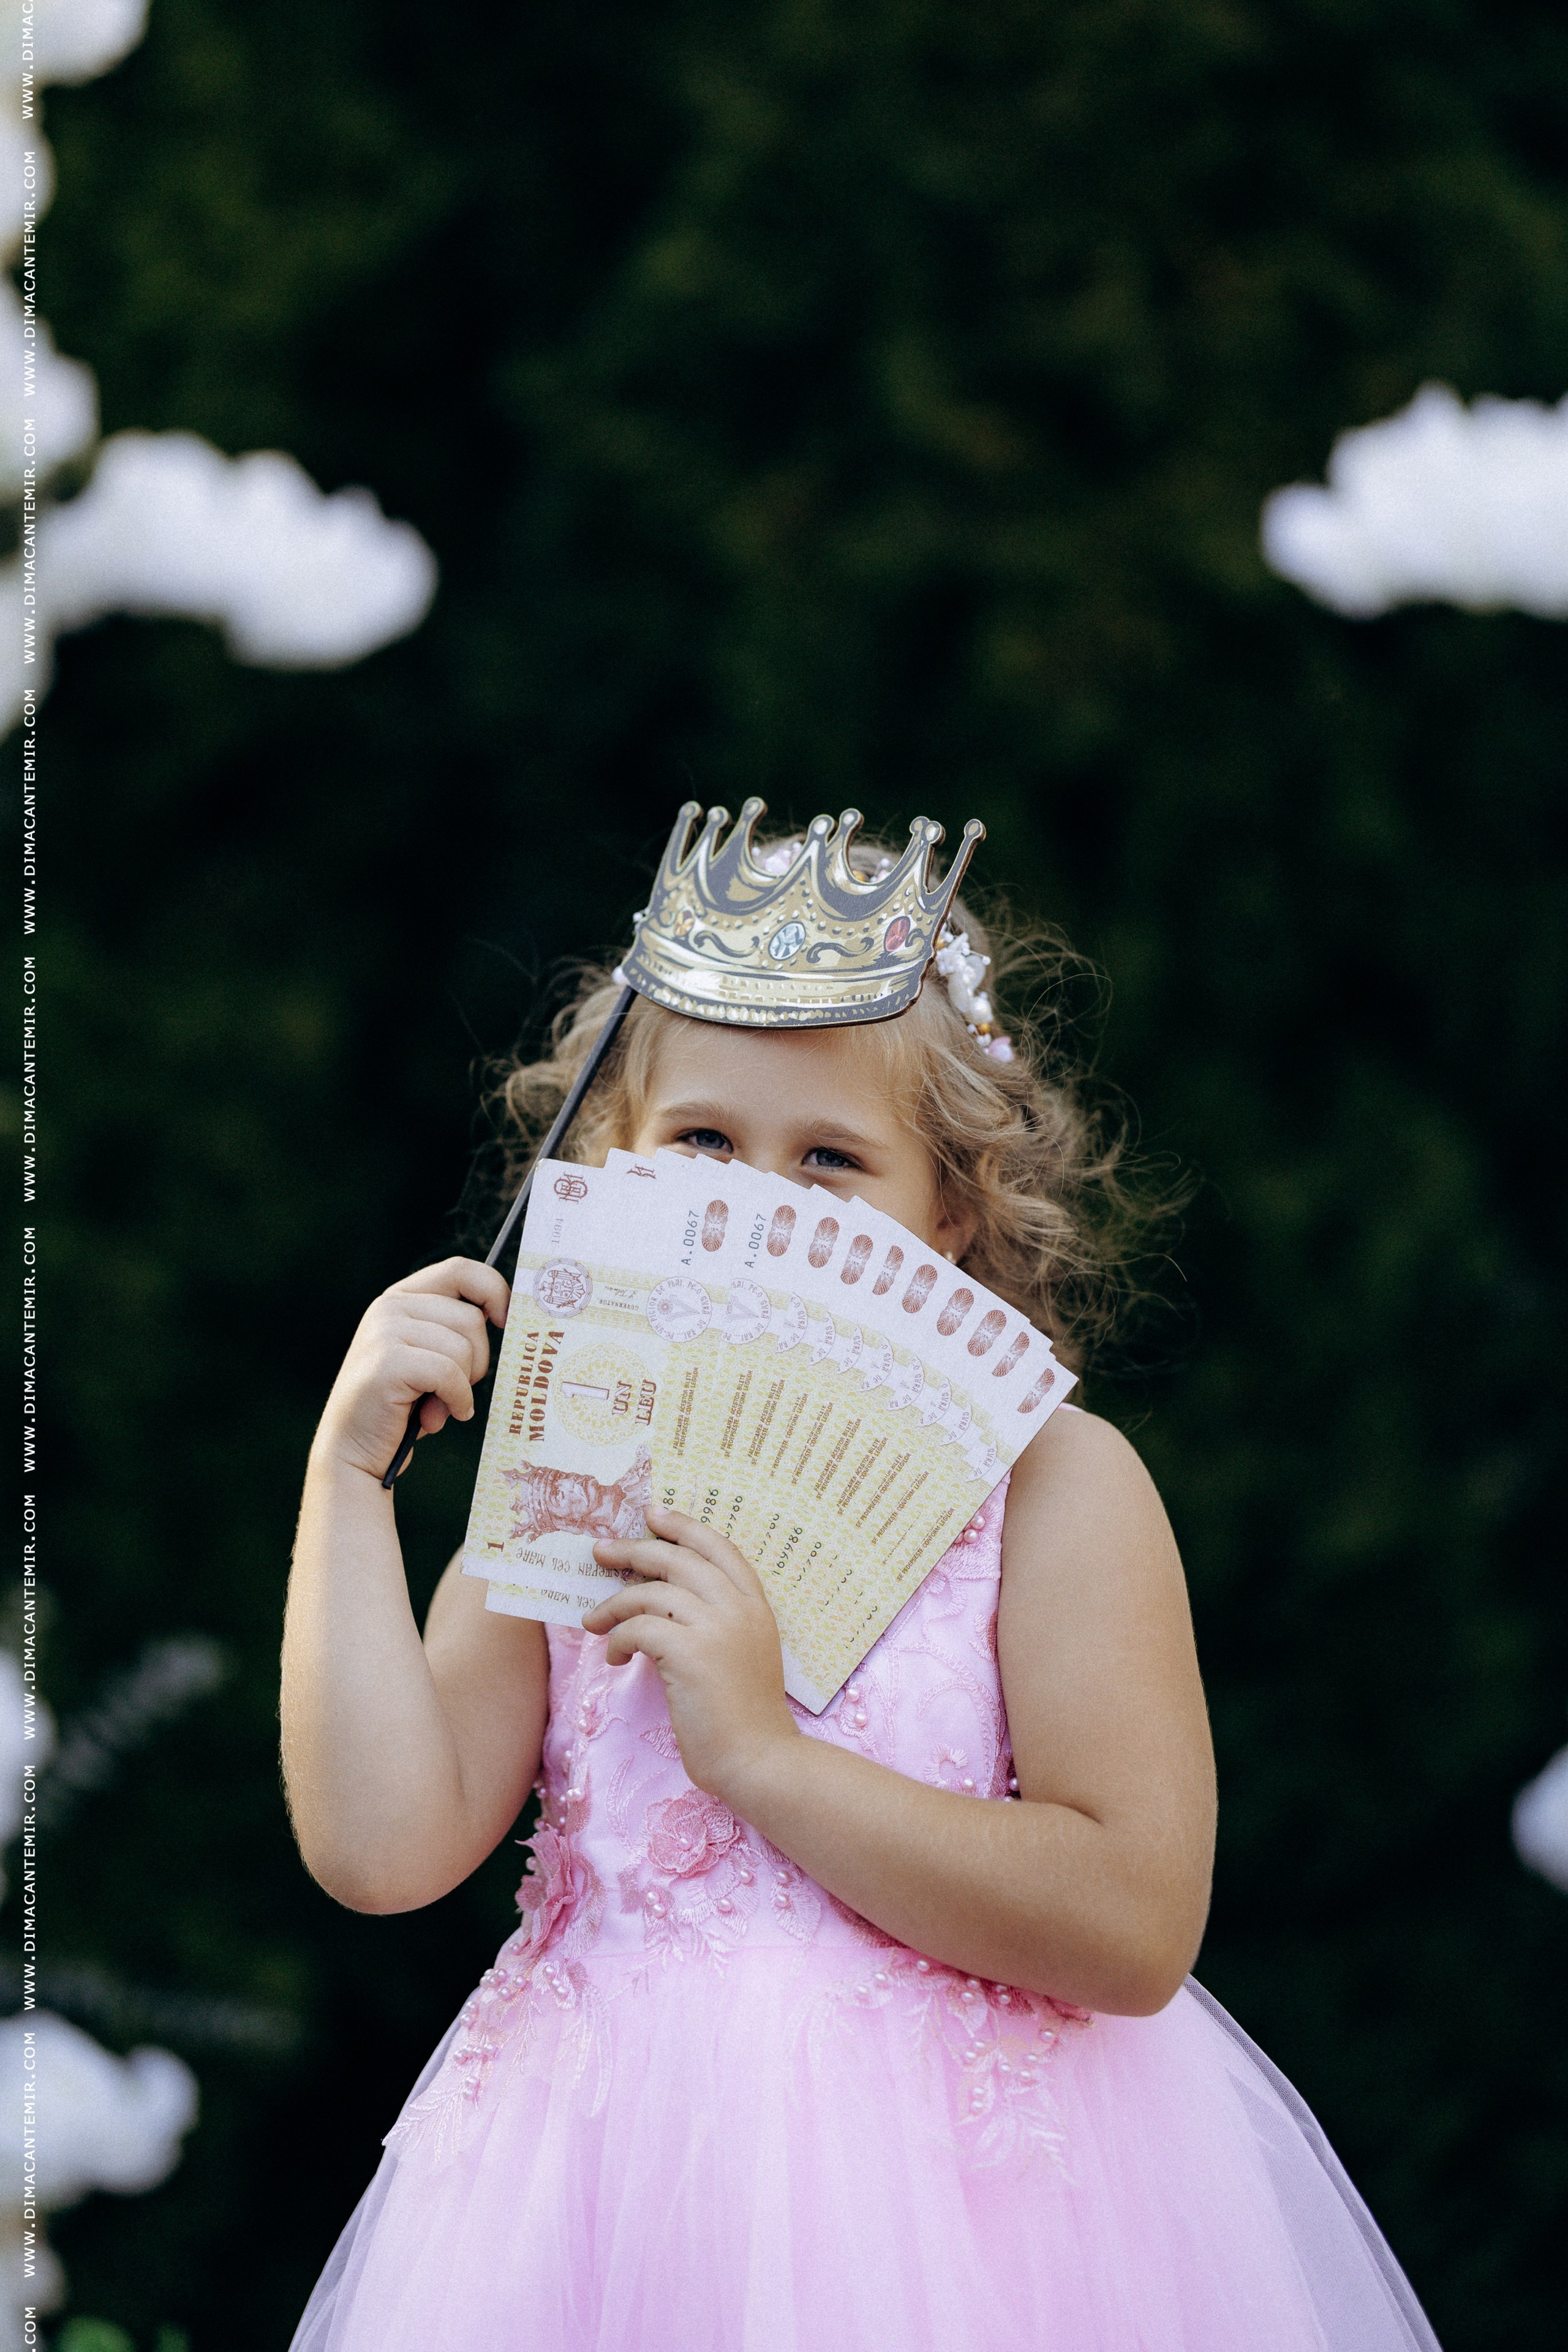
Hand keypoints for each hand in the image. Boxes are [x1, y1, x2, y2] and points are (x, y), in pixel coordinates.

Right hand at [313, 1257, 509, 1480]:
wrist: (352, 1449)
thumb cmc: (402, 1405)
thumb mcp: (429, 1356)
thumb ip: (455, 1332)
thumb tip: (510, 1315)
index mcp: (402, 1298)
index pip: (460, 1270)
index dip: (494, 1290)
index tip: (506, 1321)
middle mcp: (389, 1306)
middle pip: (471, 1318)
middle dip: (477, 1361)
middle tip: (454, 1389)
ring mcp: (384, 1332)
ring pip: (463, 1349)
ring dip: (462, 1386)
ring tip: (437, 1406)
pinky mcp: (387, 1362)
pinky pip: (449, 1374)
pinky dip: (455, 1400)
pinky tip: (437, 1417)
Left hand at [584, 1507, 799, 1805]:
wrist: (758, 1761)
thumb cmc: (743, 1717)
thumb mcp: (741, 1654)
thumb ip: (714, 1622)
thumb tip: (658, 1599)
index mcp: (756, 1606)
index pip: (719, 1547)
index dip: (684, 1526)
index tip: (653, 1515)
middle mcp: (739, 1609)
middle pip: (679, 1558)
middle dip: (633, 1549)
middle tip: (600, 1551)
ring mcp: (717, 1628)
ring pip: (652, 1591)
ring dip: (614, 1604)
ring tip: (593, 1622)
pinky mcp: (691, 1654)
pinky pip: (640, 1628)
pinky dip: (619, 1638)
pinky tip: (616, 1656)